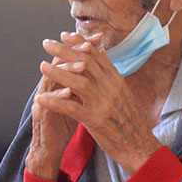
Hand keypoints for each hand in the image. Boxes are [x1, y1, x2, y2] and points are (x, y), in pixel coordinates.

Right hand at [25, 40, 81, 181]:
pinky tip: (69, 92)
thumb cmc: (63, 125)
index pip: (69, 59)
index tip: (98, 39)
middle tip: (88, 45)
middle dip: (74, 53)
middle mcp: (48, 88)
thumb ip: (81, 85)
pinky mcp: (41, 116)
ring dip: (67, 72)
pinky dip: (59, 98)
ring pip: (51, 81)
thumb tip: (95, 67)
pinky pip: (48, 104)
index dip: (82, 48)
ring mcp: (42, 101)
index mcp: (58, 83)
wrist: (48, 149)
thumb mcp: (75, 101)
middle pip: (58, 64)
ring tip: (81, 66)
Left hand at [35, 31, 160, 173]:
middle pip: (86, 64)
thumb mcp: (122, 93)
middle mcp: (111, 88)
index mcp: (116, 80)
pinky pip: (73, 108)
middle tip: (47, 43)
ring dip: (59, 73)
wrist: (140, 146)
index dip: (80, 44)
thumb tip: (101, 55)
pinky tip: (41, 99)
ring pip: (79, 82)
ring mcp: (104, 104)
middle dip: (65, 51)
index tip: (65, 35)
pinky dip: (56, 102)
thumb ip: (109, 75)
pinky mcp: (96, 120)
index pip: (97, 55)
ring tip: (42, 66)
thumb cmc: (129, 121)